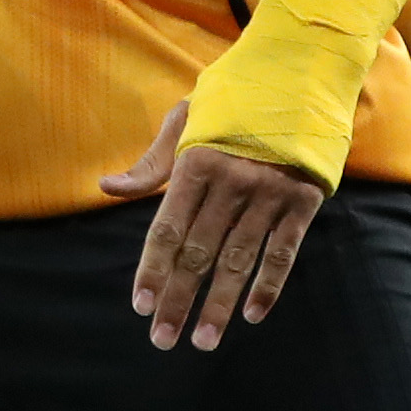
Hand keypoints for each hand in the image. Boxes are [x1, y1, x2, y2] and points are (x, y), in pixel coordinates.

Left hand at [101, 98, 326, 351]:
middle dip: (178, 300)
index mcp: (196, 162)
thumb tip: (106, 189)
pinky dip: (268, 286)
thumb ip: (151, 165)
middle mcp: (231, 181)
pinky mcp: (304, 199)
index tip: (140, 306)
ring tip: (203, 341)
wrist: (301, 69)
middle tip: (163, 339)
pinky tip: (251, 315)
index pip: (167, 229)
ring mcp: (270, 192)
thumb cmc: (234, 97)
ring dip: (219, 305)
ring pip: (238, 260)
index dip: (152, 270)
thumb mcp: (185, 119)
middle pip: (198, 253)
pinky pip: (282, 252)